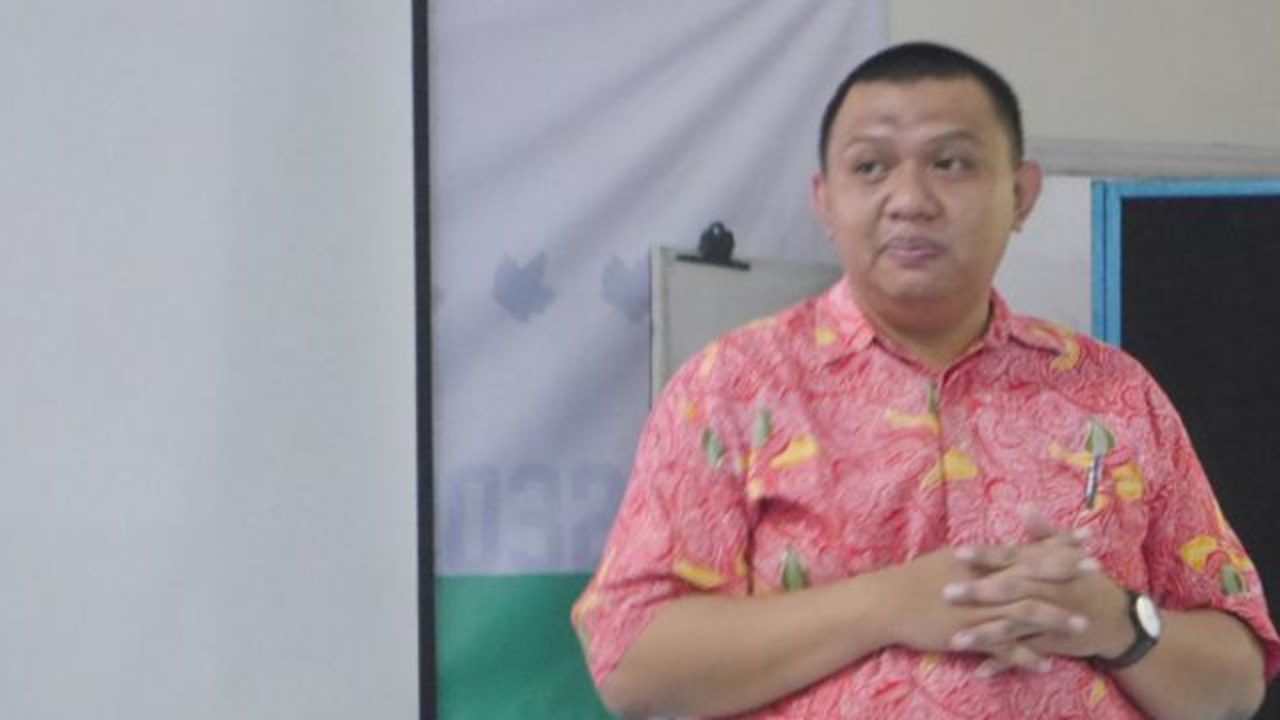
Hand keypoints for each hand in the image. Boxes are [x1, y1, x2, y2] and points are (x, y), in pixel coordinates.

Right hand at [877, 545, 1076, 673]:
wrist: (885, 602)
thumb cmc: (913, 580)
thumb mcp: (948, 560)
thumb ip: (976, 559)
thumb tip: (996, 552)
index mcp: (979, 561)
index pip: (1025, 548)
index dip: (1056, 544)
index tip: (1085, 538)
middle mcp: (983, 582)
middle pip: (1031, 575)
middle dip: (1065, 573)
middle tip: (1096, 571)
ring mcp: (978, 610)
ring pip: (1023, 613)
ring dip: (1055, 619)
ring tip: (1083, 625)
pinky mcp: (968, 635)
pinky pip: (1002, 647)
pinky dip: (1024, 656)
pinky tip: (1046, 664)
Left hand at [942, 509, 1131, 674]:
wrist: (1117, 620)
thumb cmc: (1085, 581)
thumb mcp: (1069, 554)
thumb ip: (1044, 532)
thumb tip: (1025, 506)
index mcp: (1046, 568)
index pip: (1012, 558)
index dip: (987, 555)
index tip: (958, 552)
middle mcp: (1046, 592)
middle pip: (1009, 591)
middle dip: (977, 593)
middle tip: (946, 594)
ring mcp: (1048, 621)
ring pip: (1013, 627)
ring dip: (984, 636)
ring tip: (954, 641)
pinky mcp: (1050, 645)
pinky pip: (1024, 655)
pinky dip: (1004, 664)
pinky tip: (980, 671)